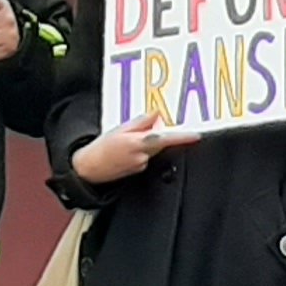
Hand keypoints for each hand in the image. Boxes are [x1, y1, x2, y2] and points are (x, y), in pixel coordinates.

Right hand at [71, 121, 192, 186]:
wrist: (89, 169)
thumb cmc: (102, 148)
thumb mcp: (119, 129)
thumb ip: (141, 122)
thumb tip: (157, 115)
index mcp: (137, 144)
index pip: (165, 139)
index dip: (182, 138)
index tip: (196, 136)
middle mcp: (142, 156)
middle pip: (160, 143)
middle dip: (155, 134)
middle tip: (135, 132)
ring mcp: (141, 165)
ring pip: (152, 149)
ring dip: (145, 142)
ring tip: (125, 142)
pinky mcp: (139, 170)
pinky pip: (145, 156)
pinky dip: (140, 151)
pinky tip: (126, 150)